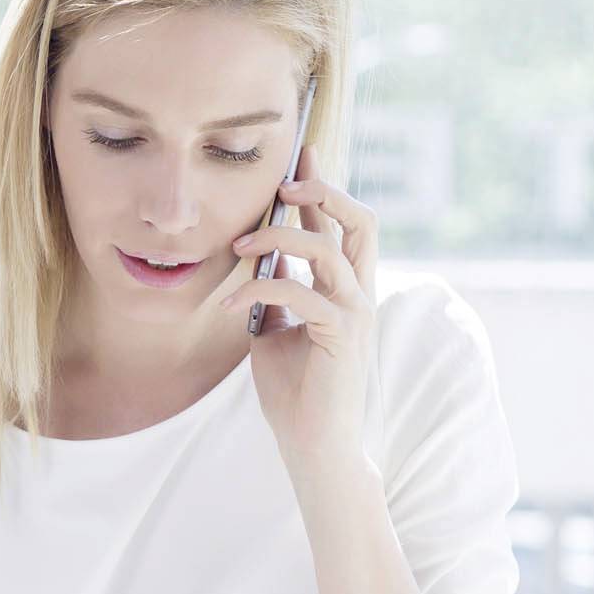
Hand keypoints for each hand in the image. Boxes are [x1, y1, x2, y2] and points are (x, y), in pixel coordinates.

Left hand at [219, 142, 378, 477]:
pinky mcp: (343, 335)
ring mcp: (356, 313)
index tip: (301, 152)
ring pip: (328, 249)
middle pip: (361, 221)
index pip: (342, 224)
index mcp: (346, 288)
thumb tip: (259, 260)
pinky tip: (232, 303)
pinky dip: (263, 287)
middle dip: (325, 191)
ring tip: (240, 243)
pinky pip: (302, 293)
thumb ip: (276, 292)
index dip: (323, 185)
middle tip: (286, 182)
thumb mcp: (276, 329)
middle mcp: (359, 294)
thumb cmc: (294, 390)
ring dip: (279, 236)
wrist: (311, 441)